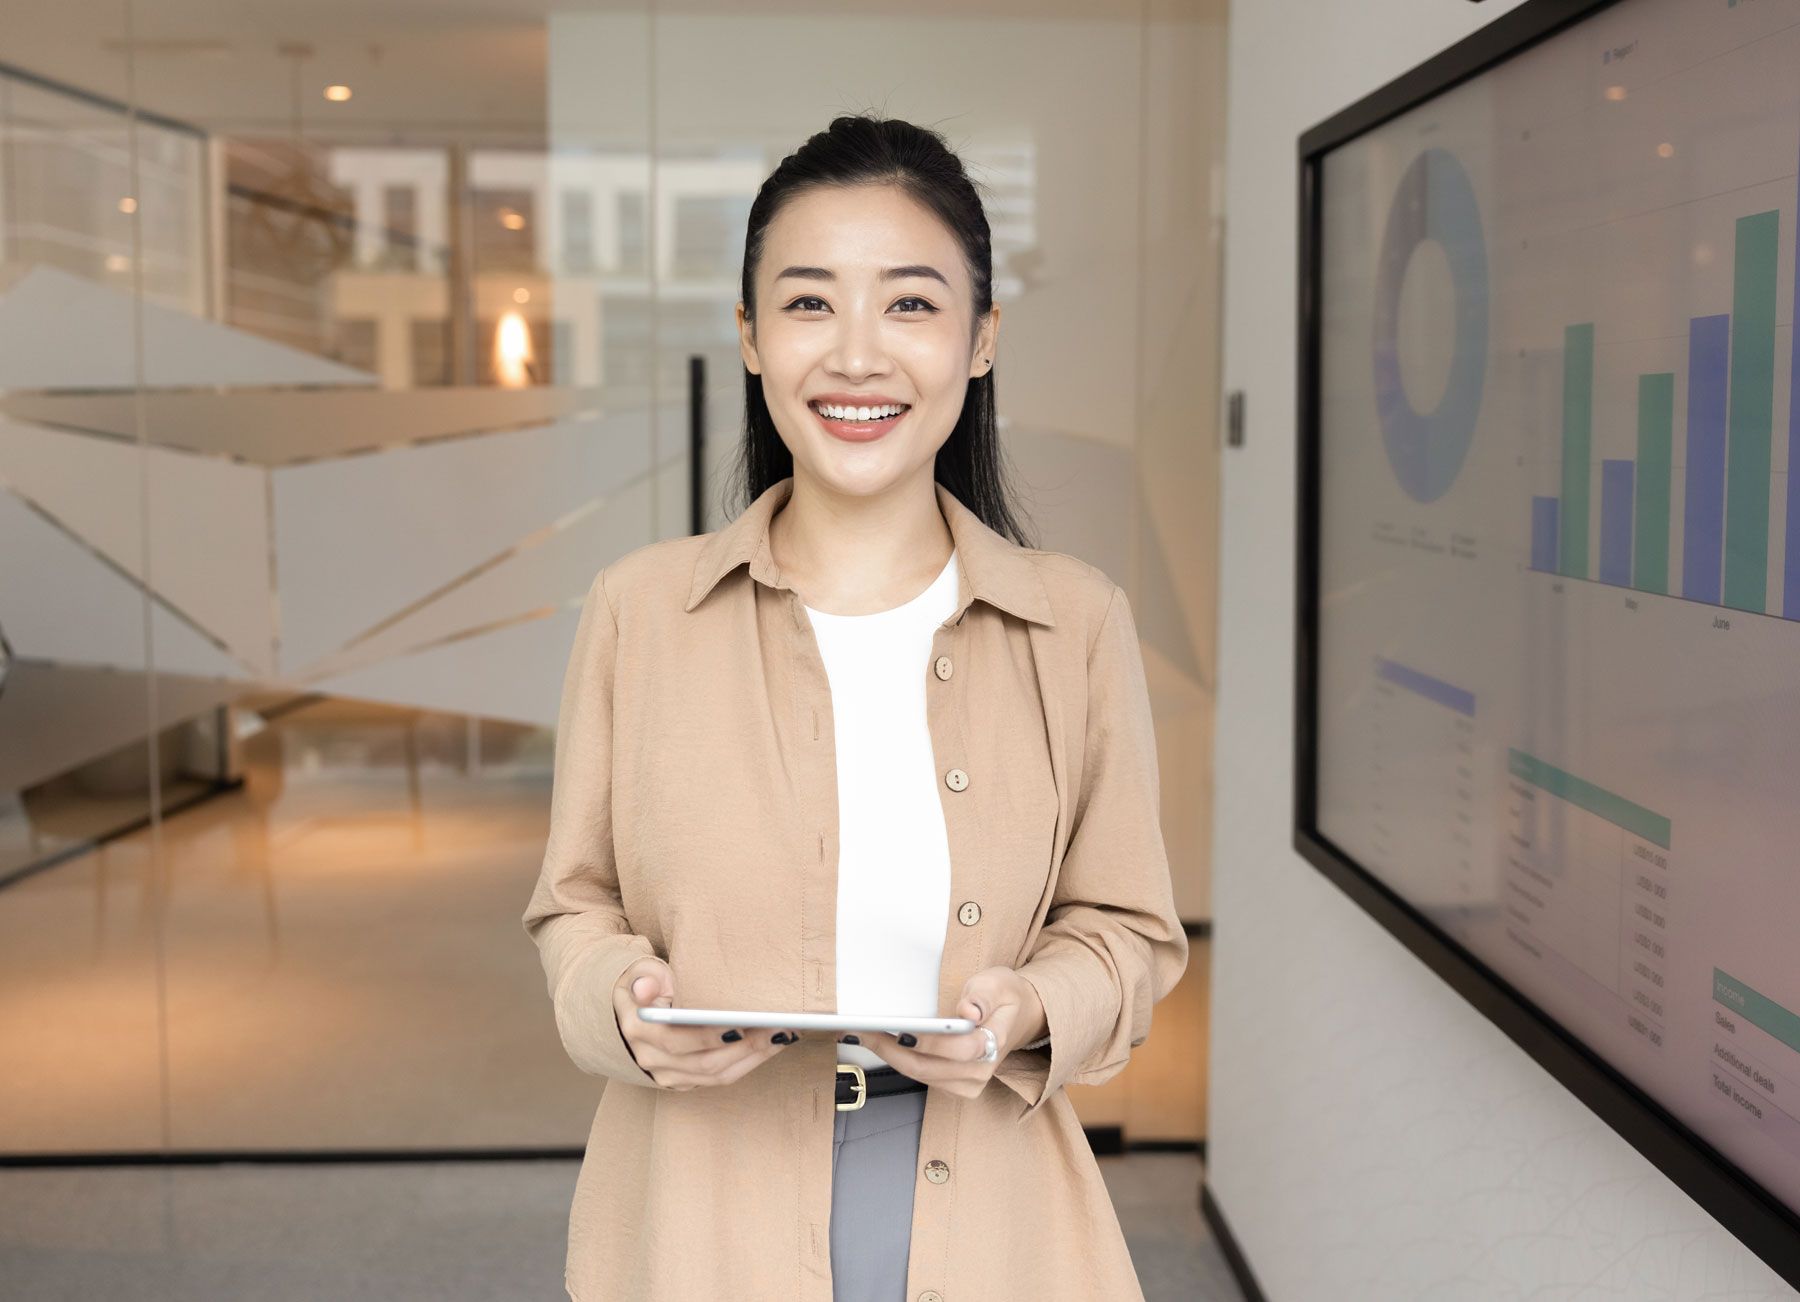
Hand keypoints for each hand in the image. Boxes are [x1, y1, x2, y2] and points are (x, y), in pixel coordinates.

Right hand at [612, 956, 797, 1090]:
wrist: (630, 1012)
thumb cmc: (646, 985)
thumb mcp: (639, 973)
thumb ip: (646, 978)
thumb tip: (646, 988)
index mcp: (639, 1030)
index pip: (677, 1040)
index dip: (709, 1037)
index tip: (741, 1025)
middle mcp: (651, 1059)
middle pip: (706, 1062)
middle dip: (747, 1046)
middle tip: (779, 1027)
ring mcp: (668, 1075)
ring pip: (717, 1075)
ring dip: (754, 1057)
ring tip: (783, 1035)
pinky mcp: (684, 1081)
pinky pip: (720, 1078)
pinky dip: (748, 1063)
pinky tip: (770, 1045)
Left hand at [852, 967, 1046, 1100]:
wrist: (1017, 1016)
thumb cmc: (1005, 996)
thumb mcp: (999, 983)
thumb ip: (983, 996)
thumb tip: (968, 1012)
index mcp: (994, 1042)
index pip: (958, 1049)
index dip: (928, 1042)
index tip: (901, 1030)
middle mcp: (981, 1070)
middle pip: (929, 1067)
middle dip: (891, 1050)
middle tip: (864, 1030)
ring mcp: (968, 1082)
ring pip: (920, 1075)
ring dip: (889, 1056)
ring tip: (863, 1034)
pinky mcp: (955, 1086)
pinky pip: (921, 1077)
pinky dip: (899, 1061)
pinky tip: (881, 1044)